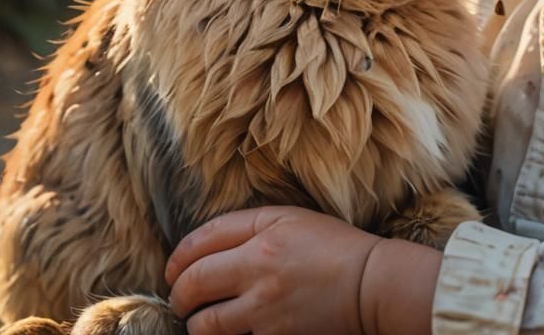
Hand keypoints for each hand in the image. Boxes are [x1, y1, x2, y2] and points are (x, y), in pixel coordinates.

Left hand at [165, 205, 379, 334]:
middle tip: (180, 298)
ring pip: (204, 325)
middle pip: (193, 284)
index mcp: (262, 236)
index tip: (174, 268)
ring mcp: (263, 310)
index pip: (201, 242)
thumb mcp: (293, 219)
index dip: (178, 256)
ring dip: (196, 323)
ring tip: (202, 320)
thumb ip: (250, 225)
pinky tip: (229, 334)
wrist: (369, 284)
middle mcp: (256, 271)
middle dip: (179, 294)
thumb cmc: (334, 245)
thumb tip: (208, 244)